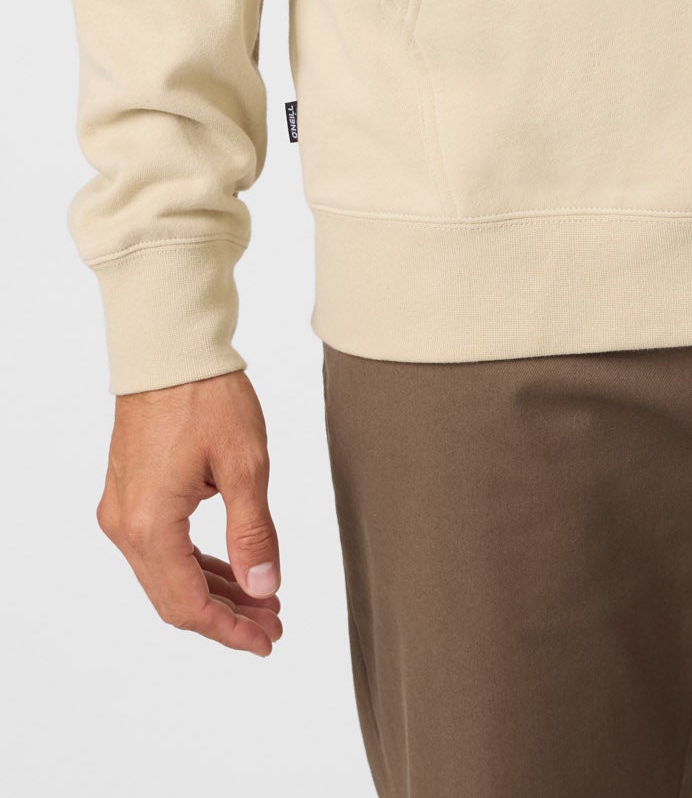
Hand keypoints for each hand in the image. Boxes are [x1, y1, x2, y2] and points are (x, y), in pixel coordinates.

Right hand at [97, 370, 282, 654]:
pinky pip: (161, 547)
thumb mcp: (244, 464)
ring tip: (262, 599)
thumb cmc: (207, 395)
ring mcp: (122, 510)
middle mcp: (125, 526)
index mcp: (149, 525)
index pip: (188, 605)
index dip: (229, 630)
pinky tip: (232, 568)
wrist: (170, 349)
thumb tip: (264, 588)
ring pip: (167, 575)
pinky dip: (196, 563)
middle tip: (273, 623)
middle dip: (225, 615)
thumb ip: (253, 532)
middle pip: (173, 598)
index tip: (266, 640)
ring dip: (213, 590)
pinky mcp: (129, 493)